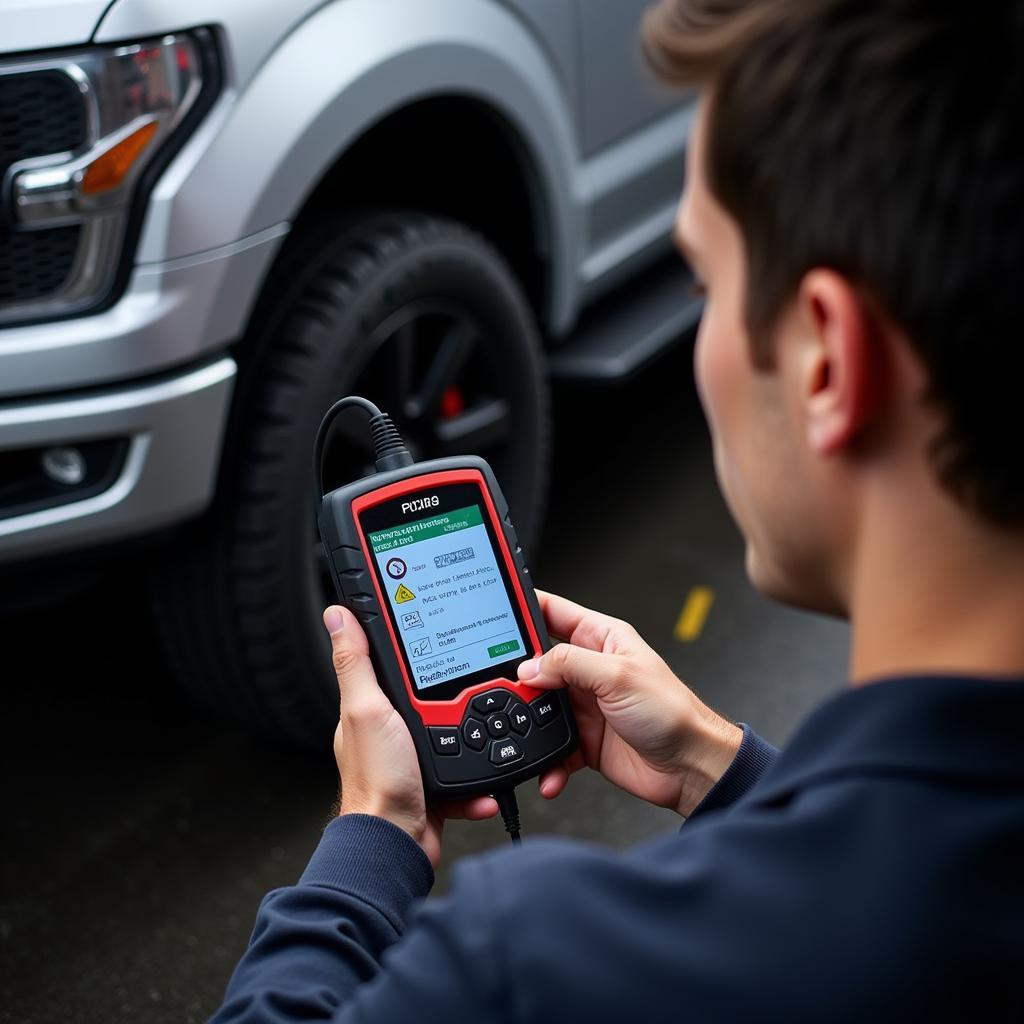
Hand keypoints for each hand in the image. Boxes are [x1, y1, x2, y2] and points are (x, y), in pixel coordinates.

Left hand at [324, 605, 497, 866]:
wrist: (395, 844)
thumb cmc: (376, 783)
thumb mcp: (366, 710)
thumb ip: (356, 663)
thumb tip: (337, 616)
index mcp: (370, 709)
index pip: (393, 665)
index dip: (415, 650)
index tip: (438, 640)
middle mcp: (389, 732)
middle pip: (433, 698)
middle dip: (456, 703)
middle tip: (468, 703)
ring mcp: (412, 758)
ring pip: (457, 735)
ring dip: (473, 746)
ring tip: (478, 745)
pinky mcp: (434, 785)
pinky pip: (466, 773)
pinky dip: (476, 782)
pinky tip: (477, 785)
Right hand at [518, 591, 741, 816]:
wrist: (690, 766)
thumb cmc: (673, 712)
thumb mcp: (618, 675)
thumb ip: (570, 664)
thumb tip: (530, 667)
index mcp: (602, 639)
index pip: (554, 612)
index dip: (525, 608)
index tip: (495, 611)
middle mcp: (590, 669)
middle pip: (538, 664)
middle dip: (517, 677)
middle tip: (501, 686)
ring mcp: (585, 705)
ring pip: (538, 708)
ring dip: (529, 723)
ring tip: (523, 731)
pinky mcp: (583, 739)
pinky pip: (552, 746)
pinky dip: (546, 760)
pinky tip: (548, 769)